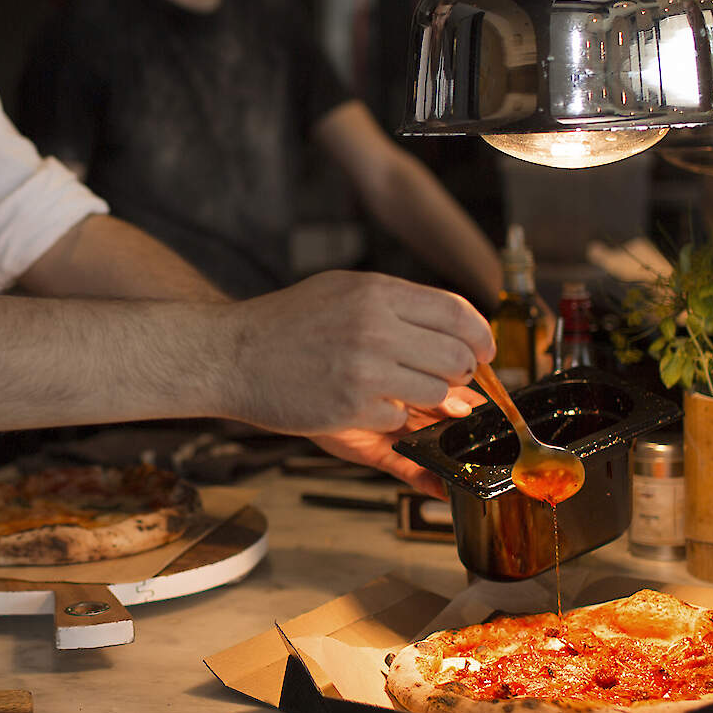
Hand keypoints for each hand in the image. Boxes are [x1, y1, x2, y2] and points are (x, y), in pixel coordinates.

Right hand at [219, 271, 494, 492]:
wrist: (229, 355)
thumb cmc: (286, 324)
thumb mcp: (343, 292)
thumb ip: (399, 312)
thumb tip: (456, 343)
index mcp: (377, 292)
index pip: (458, 313)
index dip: (481, 337)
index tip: (483, 354)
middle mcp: (375, 326)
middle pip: (457, 358)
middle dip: (459, 376)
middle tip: (444, 381)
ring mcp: (364, 368)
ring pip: (437, 394)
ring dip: (428, 401)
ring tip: (399, 392)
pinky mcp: (350, 407)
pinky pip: (400, 420)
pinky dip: (391, 419)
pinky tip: (365, 406)